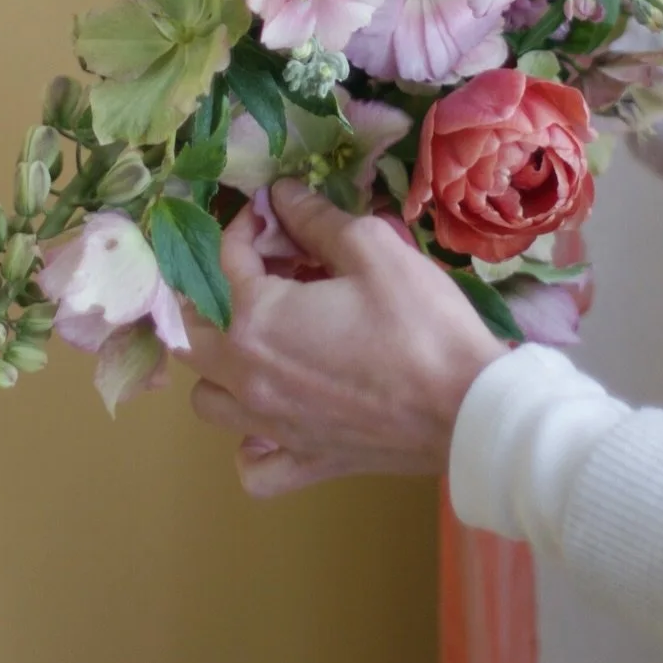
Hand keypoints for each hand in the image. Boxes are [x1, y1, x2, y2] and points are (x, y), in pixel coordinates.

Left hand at [181, 179, 501, 498]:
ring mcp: (272, 427)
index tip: (275, 213)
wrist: (468, 407)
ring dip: (221, 368)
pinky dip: (251, 447)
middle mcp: (247, 378)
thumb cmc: (421, 323)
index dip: (247, 226)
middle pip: (194, 334)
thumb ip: (316, 219)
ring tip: (262, 344)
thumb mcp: (373, 249)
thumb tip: (280, 195)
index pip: (226, 261)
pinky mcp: (305, 462)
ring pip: (209, 401)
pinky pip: (253, 468)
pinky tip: (274, 422)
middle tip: (264, 275)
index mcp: (256, 320)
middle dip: (216, 295)